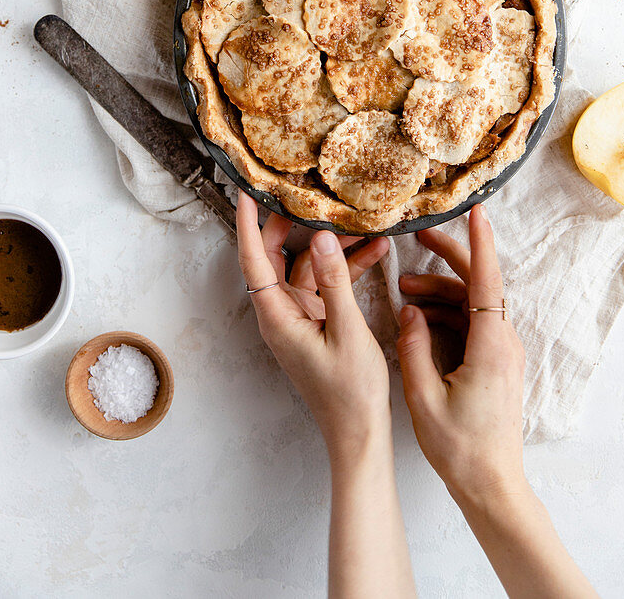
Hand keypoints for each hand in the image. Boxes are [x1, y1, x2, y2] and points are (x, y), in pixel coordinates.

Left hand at [236, 192, 390, 455]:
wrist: (359, 433)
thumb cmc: (350, 392)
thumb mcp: (347, 331)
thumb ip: (335, 280)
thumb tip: (321, 237)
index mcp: (277, 316)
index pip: (253, 259)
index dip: (248, 223)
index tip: (247, 190)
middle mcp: (281, 313)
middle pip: (277, 255)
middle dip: (294, 223)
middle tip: (311, 194)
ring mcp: (299, 316)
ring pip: (307, 267)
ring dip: (332, 245)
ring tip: (361, 222)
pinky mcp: (317, 321)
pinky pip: (326, 284)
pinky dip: (347, 267)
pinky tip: (376, 252)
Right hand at [396, 204, 525, 508]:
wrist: (490, 484)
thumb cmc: (459, 447)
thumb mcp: (423, 397)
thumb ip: (414, 348)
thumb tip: (409, 311)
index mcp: (490, 346)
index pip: (488, 282)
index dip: (480, 244)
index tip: (477, 212)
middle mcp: (502, 342)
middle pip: (479, 284)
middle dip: (449, 256)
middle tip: (419, 235)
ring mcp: (501, 351)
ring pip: (471, 303)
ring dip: (439, 291)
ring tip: (401, 289)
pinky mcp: (495, 361)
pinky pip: (471, 323)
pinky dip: (446, 313)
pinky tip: (417, 317)